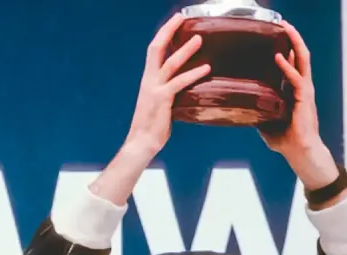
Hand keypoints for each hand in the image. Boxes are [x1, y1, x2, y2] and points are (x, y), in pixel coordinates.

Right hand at [125, 13, 211, 156]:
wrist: (140, 144)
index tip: (175, 21)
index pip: (153, 51)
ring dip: (185, 50)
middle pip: (156, 49)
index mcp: (148, 80)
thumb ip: (171, 91)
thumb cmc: (152, 127)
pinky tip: (206, 69)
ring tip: (199, 39)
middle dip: (168, 31)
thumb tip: (187, 86)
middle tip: (181, 18)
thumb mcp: (161, 104)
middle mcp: (148, 81)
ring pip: (169, 63)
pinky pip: (179, 82)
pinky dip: (193, 74)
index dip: (163, 34)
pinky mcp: (162, 100)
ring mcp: (154, 90)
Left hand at [258, 21, 339, 190]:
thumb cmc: (285, 140)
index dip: (287, 47)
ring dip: (295, 43)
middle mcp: (301, 86)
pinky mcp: (304, 99)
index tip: (277, 34)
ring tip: (286, 29)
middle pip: (300, 55)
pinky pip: (296, 79)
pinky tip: (279, 57)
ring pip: (303, 60)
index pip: (292, 62)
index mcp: (292, 90)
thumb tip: (239, 109)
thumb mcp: (265, 123)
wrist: (299, 152)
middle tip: (283, 23)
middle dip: (293, 37)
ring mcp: (304, 91)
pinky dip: (288, 67)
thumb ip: (256, 113)